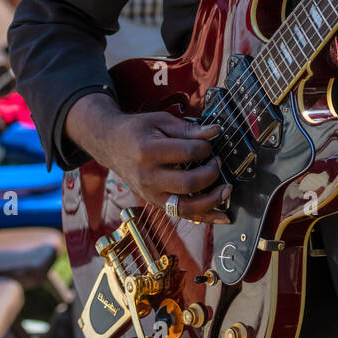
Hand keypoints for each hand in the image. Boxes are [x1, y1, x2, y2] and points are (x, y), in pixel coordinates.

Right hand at [105, 112, 231, 223]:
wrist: (110, 145)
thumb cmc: (137, 130)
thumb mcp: (160, 121)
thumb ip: (188, 129)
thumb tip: (215, 131)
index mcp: (148, 151)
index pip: (187, 153)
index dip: (205, 148)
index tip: (209, 143)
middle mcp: (148, 176)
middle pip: (188, 184)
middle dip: (211, 173)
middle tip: (217, 162)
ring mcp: (149, 193)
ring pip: (186, 207)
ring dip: (212, 201)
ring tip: (227, 190)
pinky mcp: (154, 203)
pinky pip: (181, 214)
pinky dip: (203, 217)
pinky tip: (221, 216)